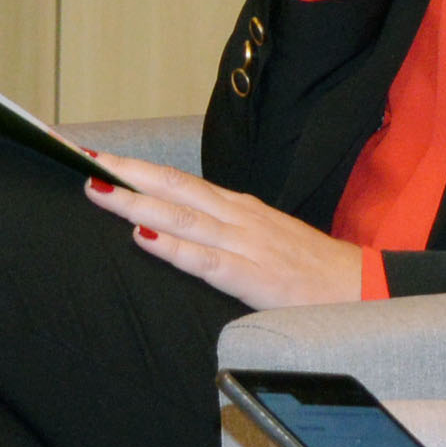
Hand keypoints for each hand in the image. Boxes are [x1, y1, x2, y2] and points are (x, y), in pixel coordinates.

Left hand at [81, 150, 369, 309]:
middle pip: (172, 188)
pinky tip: (146, 238)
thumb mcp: (263, 238)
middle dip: (125, 173)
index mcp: (238, 208)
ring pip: (182, 217)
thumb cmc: (309, 268)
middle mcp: (238, 217)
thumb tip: (175, 224)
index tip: (96, 157)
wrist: (363, 289)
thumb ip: (222, 231)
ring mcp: (246, 245)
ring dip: (137, 202)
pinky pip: (206, 261)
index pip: (177, 180)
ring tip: (99, 189)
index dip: (135, 168)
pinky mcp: (254, 277)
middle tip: (82, 160)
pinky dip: (174, 248)